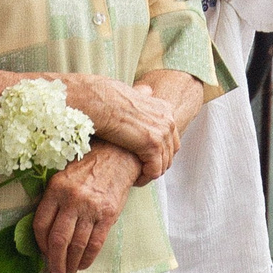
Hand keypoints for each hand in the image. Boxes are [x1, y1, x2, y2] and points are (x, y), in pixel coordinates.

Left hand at [33, 143, 140, 272]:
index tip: (42, 254)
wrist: (117, 156)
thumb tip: (45, 233)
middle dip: (54, 261)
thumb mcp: (63, 176)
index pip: (41, 224)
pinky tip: (82, 264)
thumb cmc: (87, 168)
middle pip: (58, 239)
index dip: (39, 244)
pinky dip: (87, 258)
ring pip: (76, 245)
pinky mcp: (108, 215)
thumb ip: (53, 200)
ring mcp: (91, 208)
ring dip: (70, 263)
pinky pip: (95, 243)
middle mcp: (72, 199)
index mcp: (56, 189)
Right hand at [50, 73, 182, 179]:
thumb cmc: (108, 100)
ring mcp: (162, 133)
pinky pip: (154, 171)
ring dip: (150, 173)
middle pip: (170, 152)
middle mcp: (168, 121)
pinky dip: (145, 178)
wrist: (100, 102)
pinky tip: (134, 180)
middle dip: (157, 164)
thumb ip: (142, 102)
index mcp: (165, 109)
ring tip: (136, 177)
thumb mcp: (132, 97)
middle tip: (142, 172)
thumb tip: (146, 92)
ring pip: (163, 164)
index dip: (161, 152)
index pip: (171, 138)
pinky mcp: (152, 146)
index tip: (146, 159)